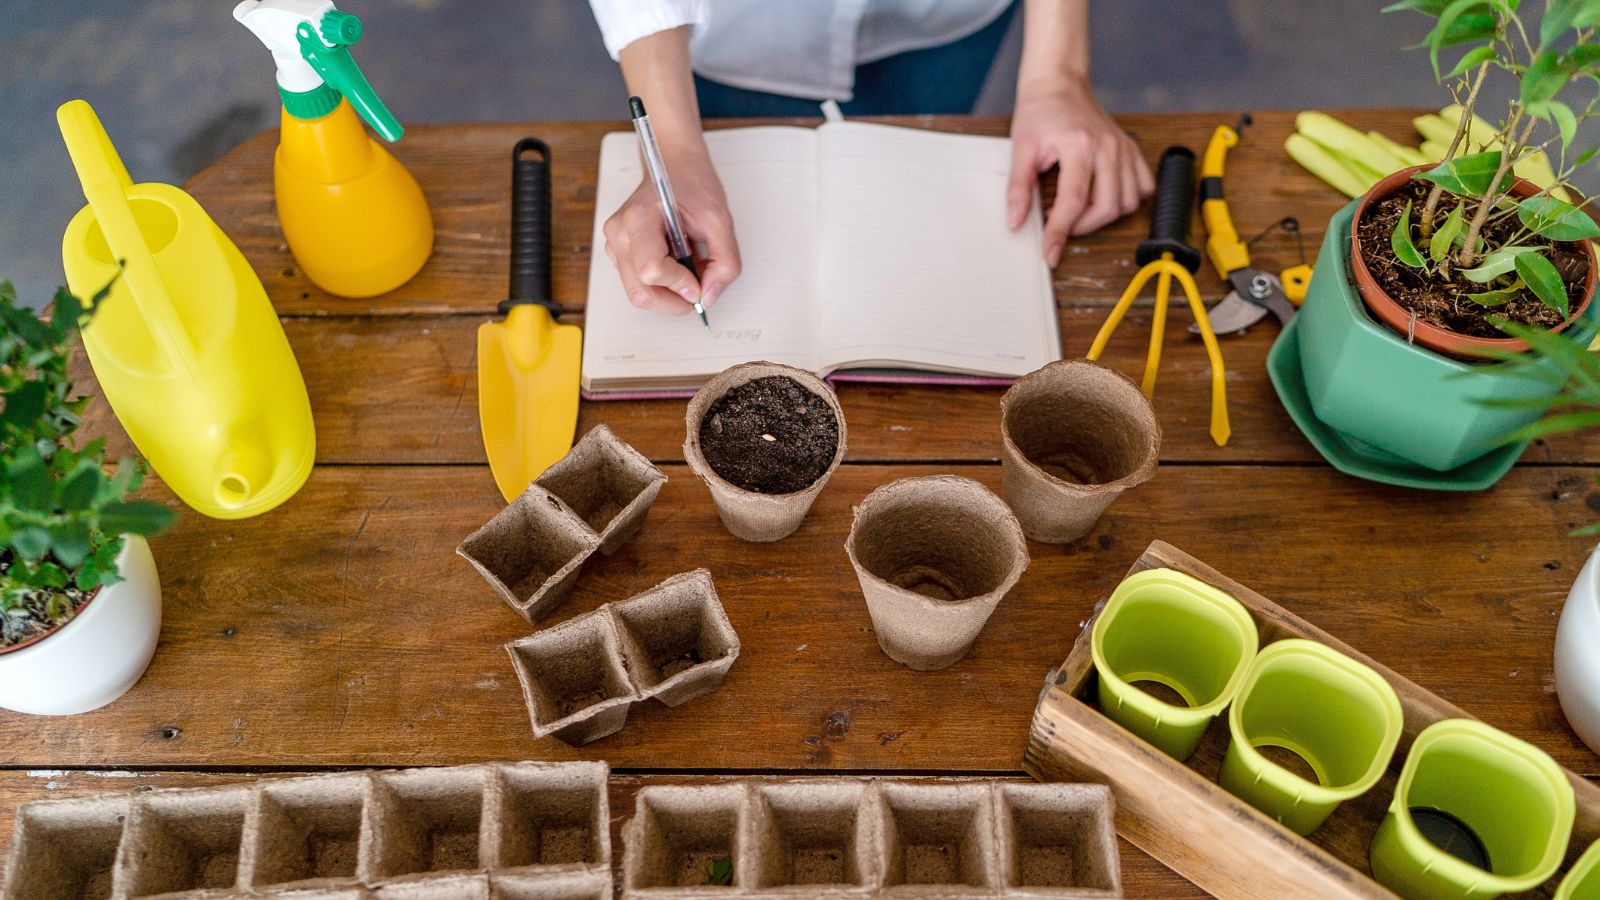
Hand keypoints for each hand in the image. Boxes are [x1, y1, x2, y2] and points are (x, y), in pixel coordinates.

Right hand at [601, 149, 740, 315]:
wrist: (674, 165)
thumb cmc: (691, 183)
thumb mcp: (719, 219)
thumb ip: (724, 261)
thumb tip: (710, 294)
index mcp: (639, 218)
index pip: (652, 270)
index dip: (680, 284)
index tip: (700, 281)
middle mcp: (620, 233)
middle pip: (640, 293)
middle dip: (673, 301)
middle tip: (697, 291)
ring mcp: (616, 244)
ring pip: (639, 294)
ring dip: (669, 294)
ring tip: (688, 271)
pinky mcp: (620, 253)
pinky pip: (639, 285)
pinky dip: (662, 286)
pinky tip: (676, 266)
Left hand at [1007, 75, 1153, 265]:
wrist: (1058, 84)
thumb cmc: (1039, 112)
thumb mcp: (1021, 149)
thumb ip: (1018, 188)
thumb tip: (1016, 222)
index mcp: (1079, 145)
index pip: (1073, 201)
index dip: (1060, 232)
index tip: (1050, 251)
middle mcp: (1107, 147)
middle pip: (1106, 207)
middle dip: (1082, 228)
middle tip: (1062, 228)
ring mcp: (1122, 148)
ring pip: (1128, 201)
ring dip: (1105, 217)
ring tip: (1080, 214)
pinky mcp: (1130, 149)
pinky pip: (1143, 186)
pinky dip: (1129, 200)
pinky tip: (1107, 199)